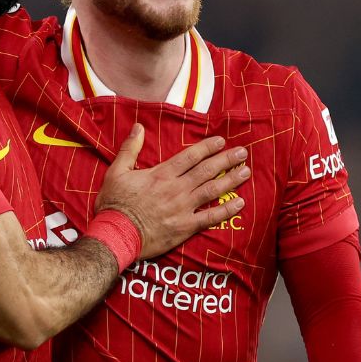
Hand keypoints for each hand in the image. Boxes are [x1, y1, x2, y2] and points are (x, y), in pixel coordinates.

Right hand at [96, 124, 249, 258]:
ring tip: (246, 172)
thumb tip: (139, 127)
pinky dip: (226, 210)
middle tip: (243, 152)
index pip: (190, 156)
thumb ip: (130, 149)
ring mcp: (183, 208)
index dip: (208, 147)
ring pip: (212, 190)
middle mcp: (176, 189)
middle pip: (207, 170)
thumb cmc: (114, 204)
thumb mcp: (117, 171)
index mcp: (161, 174)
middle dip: (226, 160)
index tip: (221, 141)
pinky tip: (240, 203)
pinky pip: (210, 217)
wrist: (116, 234)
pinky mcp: (185, 227)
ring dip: (231, 180)